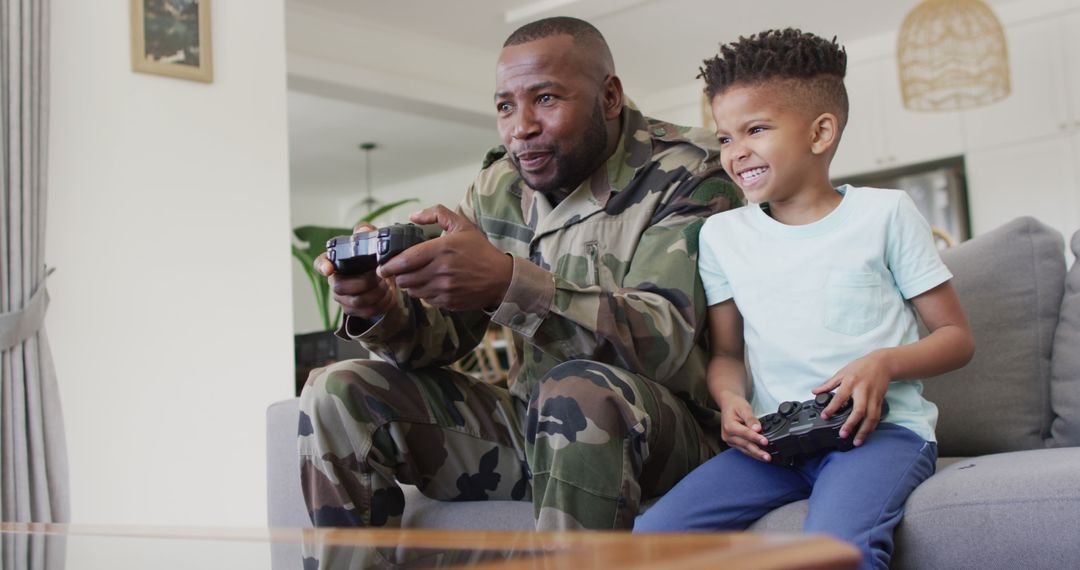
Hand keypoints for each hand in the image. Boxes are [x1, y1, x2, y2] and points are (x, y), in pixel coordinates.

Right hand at [315, 221, 398, 319]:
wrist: (385, 277)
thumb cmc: (372, 257)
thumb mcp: (371, 240)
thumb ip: (367, 231)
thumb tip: (364, 230)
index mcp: (334, 261)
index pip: (320, 263)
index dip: (322, 266)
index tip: (329, 269)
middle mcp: (334, 281)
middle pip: (341, 287)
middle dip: (365, 282)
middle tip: (380, 274)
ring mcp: (343, 298)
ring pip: (357, 301)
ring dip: (377, 292)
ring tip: (386, 282)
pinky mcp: (354, 310)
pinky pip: (368, 311)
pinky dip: (382, 302)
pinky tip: (387, 293)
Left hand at [376, 205, 512, 310]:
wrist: (501, 278)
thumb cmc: (480, 250)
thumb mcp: (462, 225)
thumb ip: (437, 214)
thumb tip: (413, 216)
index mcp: (442, 249)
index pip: (406, 260)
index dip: (389, 265)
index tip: (381, 267)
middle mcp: (441, 270)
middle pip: (405, 278)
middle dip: (398, 275)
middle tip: (399, 270)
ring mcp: (445, 288)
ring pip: (413, 291)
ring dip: (410, 285)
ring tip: (414, 276)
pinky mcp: (448, 302)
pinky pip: (425, 300)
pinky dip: (423, 293)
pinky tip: (430, 285)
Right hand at [718, 391, 770, 461]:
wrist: (728, 404)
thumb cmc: (735, 405)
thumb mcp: (744, 408)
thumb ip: (751, 419)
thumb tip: (757, 428)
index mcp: (729, 426)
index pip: (745, 433)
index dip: (756, 438)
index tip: (765, 441)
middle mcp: (728, 435)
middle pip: (745, 444)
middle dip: (757, 451)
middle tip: (768, 456)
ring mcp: (730, 440)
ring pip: (745, 450)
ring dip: (756, 455)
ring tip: (766, 458)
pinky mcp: (734, 443)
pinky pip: (744, 450)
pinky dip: (753, 453)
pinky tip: (760, 455)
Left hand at [812, 351, 890, 446]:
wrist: (882, 363)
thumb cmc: (861, 367)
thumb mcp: (842, 372)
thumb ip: (828, 384)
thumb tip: (815, 392)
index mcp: (851, 382)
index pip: (840, 397)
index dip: (832, 408)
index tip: (825, 417)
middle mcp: (863, 391)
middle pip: (859, 410)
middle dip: (851, 424)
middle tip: (843, 434)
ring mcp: (873, 397)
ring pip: (871, 417)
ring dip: (864, 431)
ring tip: (856, 441)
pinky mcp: (880, 401)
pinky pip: (877, 417)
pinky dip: (872, 427)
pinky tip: (866, 434)